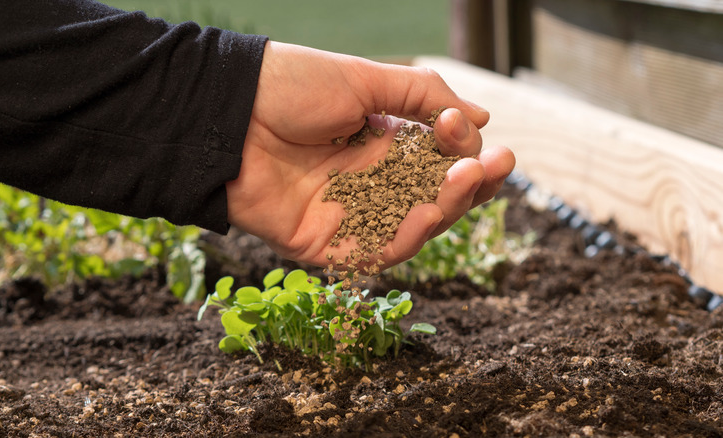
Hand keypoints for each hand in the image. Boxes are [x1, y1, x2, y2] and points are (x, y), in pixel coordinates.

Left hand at [226, 41, 514, 269]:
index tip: (466, 130)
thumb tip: (484, 118)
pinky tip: (426, 213)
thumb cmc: (290, 87)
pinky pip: (373, 254)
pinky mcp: (324, 245)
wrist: (227, 112)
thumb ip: (425, 97)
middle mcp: (371, 183)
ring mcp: (349, 216)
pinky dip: (405, 238)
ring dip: (446, 209)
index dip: (465, 151)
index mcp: (383, 144)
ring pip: (413, 229)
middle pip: (435, 199)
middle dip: (470, 185)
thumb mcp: (365, 80)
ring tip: (464, 181)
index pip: (440, 161)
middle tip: (495, 165)